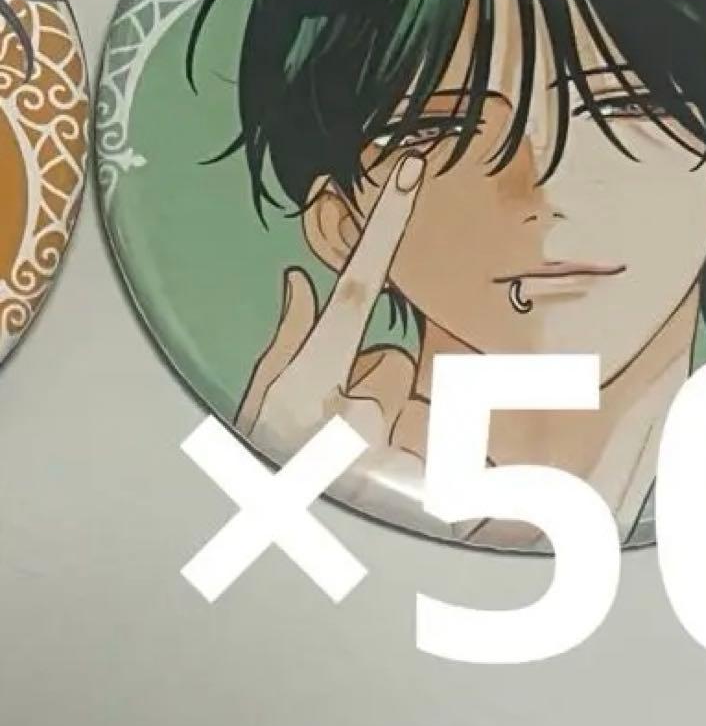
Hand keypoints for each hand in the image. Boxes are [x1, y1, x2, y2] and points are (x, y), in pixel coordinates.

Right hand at [235, 152, 424, 457]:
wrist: (279, 552)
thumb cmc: (269, 469)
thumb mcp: (265, 398)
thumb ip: (288, 334)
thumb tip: (300, 283)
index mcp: (311, 375)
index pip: (358, 285)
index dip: (385, 225)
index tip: (411, 173)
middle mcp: (351, 403)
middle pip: (393, 369)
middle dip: (376, 391)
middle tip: (338, 428)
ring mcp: (383, 442)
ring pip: (404, 402)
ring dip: (384, 422)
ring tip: (346, 453)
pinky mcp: (411, 473)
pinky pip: (419, 435)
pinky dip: (400, 448)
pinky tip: (368, 468)